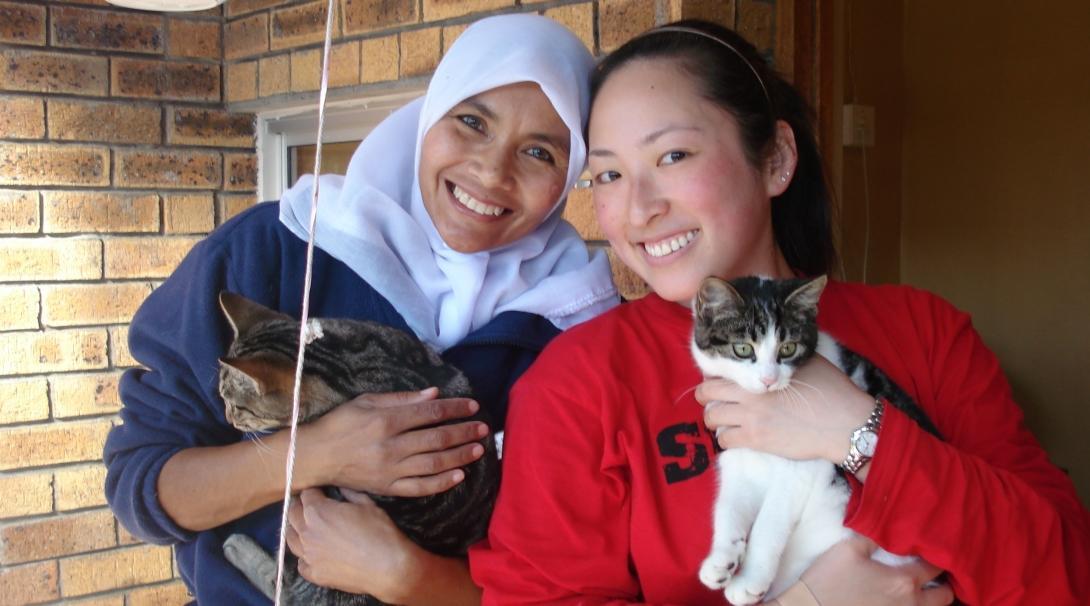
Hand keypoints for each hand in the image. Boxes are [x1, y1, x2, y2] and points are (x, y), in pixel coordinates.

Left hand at [286, 488, 422, 601]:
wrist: (387, 567)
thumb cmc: (380, 532)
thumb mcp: (368, 505)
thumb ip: (349, 494)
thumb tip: (341, 487)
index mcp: (318, 511)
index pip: (306, 495)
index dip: (314, 491)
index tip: (320, 492)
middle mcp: (307, 532)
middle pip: (292, 514)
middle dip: (301, 507)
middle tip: (311, 507)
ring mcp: (308, 554)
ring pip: (291, 538)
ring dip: (297, 530)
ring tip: (308, 529)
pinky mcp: (313, 573)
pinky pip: (301, 563)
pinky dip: (305, 556)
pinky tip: (315, 553)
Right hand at [299, 388, 488, 496]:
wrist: (315, 456)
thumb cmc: (340, 423)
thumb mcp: (367, 401)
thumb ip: (402, 398)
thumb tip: (434, 394)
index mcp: (386, 419)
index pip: (430, 413)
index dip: (455, 408)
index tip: (473, 405)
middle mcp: (391, 445)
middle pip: (437, 438)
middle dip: (464, 432)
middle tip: (483, 428)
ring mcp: (390, 469)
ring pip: (433, 463)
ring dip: (459, 456)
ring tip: (477, 449)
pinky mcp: (387, 488)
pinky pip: (420, 487)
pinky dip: (441, 483)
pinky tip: (459, 476)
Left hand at [696, 355, 874, 463]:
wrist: (845, 424)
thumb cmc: (831, 390)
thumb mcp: (807, 361)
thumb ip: (783, 355)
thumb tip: (775, 348)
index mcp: (759, 373)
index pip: (719, 371)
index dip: (715, 374)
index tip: (720, 379)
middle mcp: (749, 394)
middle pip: (706, 393)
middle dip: (706, 396)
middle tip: (713, 399)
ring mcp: (751, 419)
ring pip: (711, 419)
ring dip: (715, 419)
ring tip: (725, 419)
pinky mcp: (756, 441)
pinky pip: (724, 441)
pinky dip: (726, 439)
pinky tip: (735, 436)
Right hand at [794, 535, 953, 605]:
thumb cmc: (829, 579)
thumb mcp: (848, 550)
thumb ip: (873, 538)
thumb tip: (887, 528)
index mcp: (903, 581)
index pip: (934, 568)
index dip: (938, 556)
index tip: (934, 549)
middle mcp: (910, 604)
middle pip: (945, 597)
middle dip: (944, 584)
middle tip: (934, 574)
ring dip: (932, 600)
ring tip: (923, 589)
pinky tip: (902, 600)